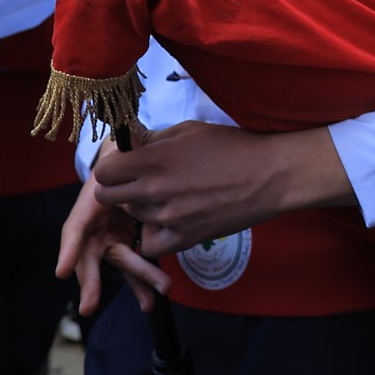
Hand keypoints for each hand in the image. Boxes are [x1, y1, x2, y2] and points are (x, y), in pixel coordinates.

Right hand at [54, 171, 170, 315]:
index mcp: (86, 206)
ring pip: (119, 264)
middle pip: (91, 257)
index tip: (62, 271)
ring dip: (136, 282)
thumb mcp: (117, 157)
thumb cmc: (117, 161)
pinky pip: (133, 266)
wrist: (123, 166)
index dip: (69, 249)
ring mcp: (108, 239)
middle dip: (92, 281)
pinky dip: (142, 282)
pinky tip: (150, 301)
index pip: (75, 228)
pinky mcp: (124, 245)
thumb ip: (120, 159)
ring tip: (148, 304)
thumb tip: (126, 141)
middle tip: (89, 306)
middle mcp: (92, 229)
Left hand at [90, 121, 351, 254]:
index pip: (104, 172)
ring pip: (132, 217)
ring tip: (164, 196)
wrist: (270, 176)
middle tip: (136, 181)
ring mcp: (169, 217)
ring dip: (140, 207)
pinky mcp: (184, 238)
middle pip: (108, 197)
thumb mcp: (191, 130)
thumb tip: (132, 144)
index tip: (123, 164)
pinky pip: (150, 244)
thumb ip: (156, 140)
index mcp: (155, 160)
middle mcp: (156, 190)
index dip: (110, 167)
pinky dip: (153, 234)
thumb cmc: (233, 146)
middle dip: (116, 188)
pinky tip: (167, 221)